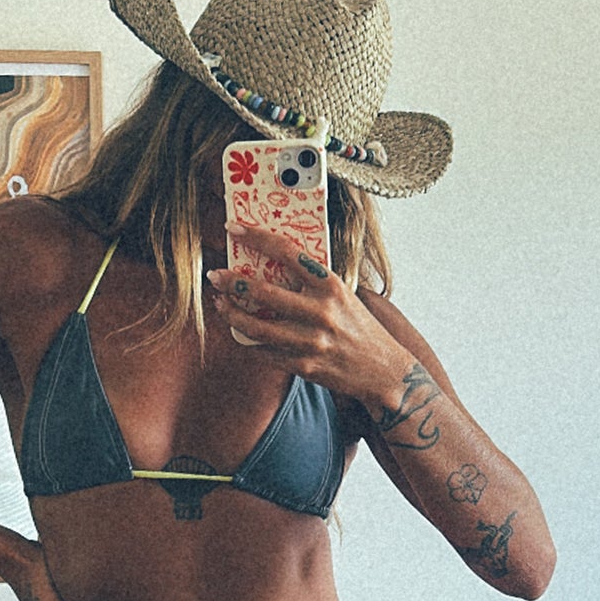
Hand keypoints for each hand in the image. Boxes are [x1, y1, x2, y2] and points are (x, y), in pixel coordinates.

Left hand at [206, 222, 404, 403]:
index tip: (233, 228)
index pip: (287, 251)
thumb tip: (273, 263)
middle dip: (231, 282)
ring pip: (255, 327)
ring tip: (220, 304)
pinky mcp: (303, 366)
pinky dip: (248, 342)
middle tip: (215, 276)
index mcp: (331, 285)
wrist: (383, 371)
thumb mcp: (343, 295)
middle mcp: (320, 311)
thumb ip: (312, 281)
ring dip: (231, 314)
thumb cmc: (360, 328)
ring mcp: (311, 341)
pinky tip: (241, 333)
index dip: (256, 237)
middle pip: (262, 292)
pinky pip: (264, 352)